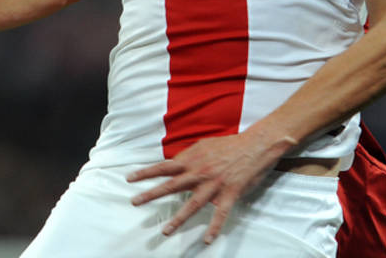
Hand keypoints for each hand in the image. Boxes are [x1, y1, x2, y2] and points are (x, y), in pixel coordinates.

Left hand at [126, 133, 277, 245]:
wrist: (255, 145)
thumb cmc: (229, 145)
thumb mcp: (204, 145)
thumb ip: (189, 156)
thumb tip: (174, 164)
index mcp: (192, 159)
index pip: (164, 167)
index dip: (146, 172)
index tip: (130, 179)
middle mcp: (199, 172)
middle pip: (171, 185)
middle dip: (151, 194)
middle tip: (134, 202)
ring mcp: (214, 184)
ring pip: (192, 204)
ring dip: (178, 219)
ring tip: (165, 231)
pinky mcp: (229, 193)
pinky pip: (220, 214)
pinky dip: (214, 227)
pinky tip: (207, 240)